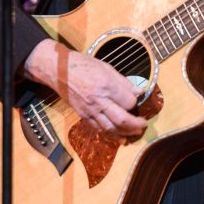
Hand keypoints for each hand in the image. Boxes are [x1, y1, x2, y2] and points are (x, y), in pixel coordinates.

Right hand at [24, 39, 147, 138]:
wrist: (59, 71)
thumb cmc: (83, 65)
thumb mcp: (106, 68)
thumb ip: (124, 82)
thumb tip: (140, 91)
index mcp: (106, 85)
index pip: (128, 101)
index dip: (136, 102)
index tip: (138, 100)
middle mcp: (98, 100)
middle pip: (121, 119)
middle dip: (135, 124)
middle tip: (143, 124)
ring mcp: (90, 110)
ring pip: (110, 128)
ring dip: (125, 133)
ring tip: (135, 133)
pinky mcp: (83, 115)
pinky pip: (99, 128)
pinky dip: (110, 134)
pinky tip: (119, 137)